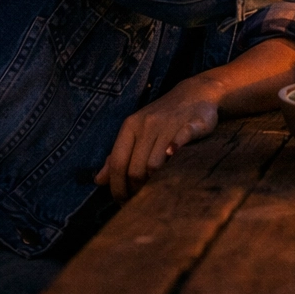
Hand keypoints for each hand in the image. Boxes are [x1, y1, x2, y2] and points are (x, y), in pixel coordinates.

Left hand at [95, 74, 222, 201]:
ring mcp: (170, 123)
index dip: (117, 187)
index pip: (118, 163)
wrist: (196, 93)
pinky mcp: (193, 123)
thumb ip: (118, 155)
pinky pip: (181, 140)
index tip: (122, 200)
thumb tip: (98, 181)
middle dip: (136, 190)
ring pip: (155, 163)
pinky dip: (175, 151)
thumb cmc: (163, 117)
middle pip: (135, 168)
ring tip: (155, 190)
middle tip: (140, 199)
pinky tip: (173, 159)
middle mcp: (147, 124)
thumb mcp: (136, 131)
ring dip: (154, 182)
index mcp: (130, 126)